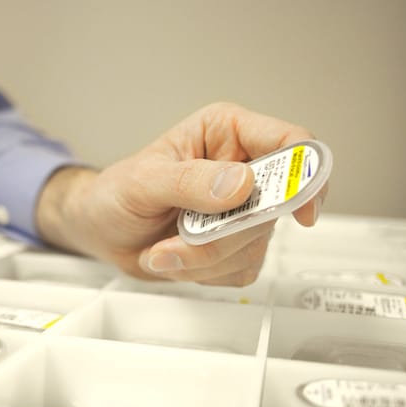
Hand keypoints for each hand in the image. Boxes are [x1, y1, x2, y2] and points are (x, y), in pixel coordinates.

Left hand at [36, 102, 324, 284]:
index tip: (302, 211)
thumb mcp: (144, 181)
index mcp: (228, 134)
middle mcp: (242, 169)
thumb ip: (191, 181)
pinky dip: (205, 272)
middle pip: (275, 207)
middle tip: (184, 234)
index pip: (291, 143)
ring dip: (206, 257)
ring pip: (256, 245)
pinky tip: (175, 257)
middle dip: (227, 233)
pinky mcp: (235, 247)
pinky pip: (242, 269)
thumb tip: (240, 184)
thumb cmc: (115, 193)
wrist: (98, 231)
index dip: (307, 175)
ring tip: (165, 246)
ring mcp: (241, 212)